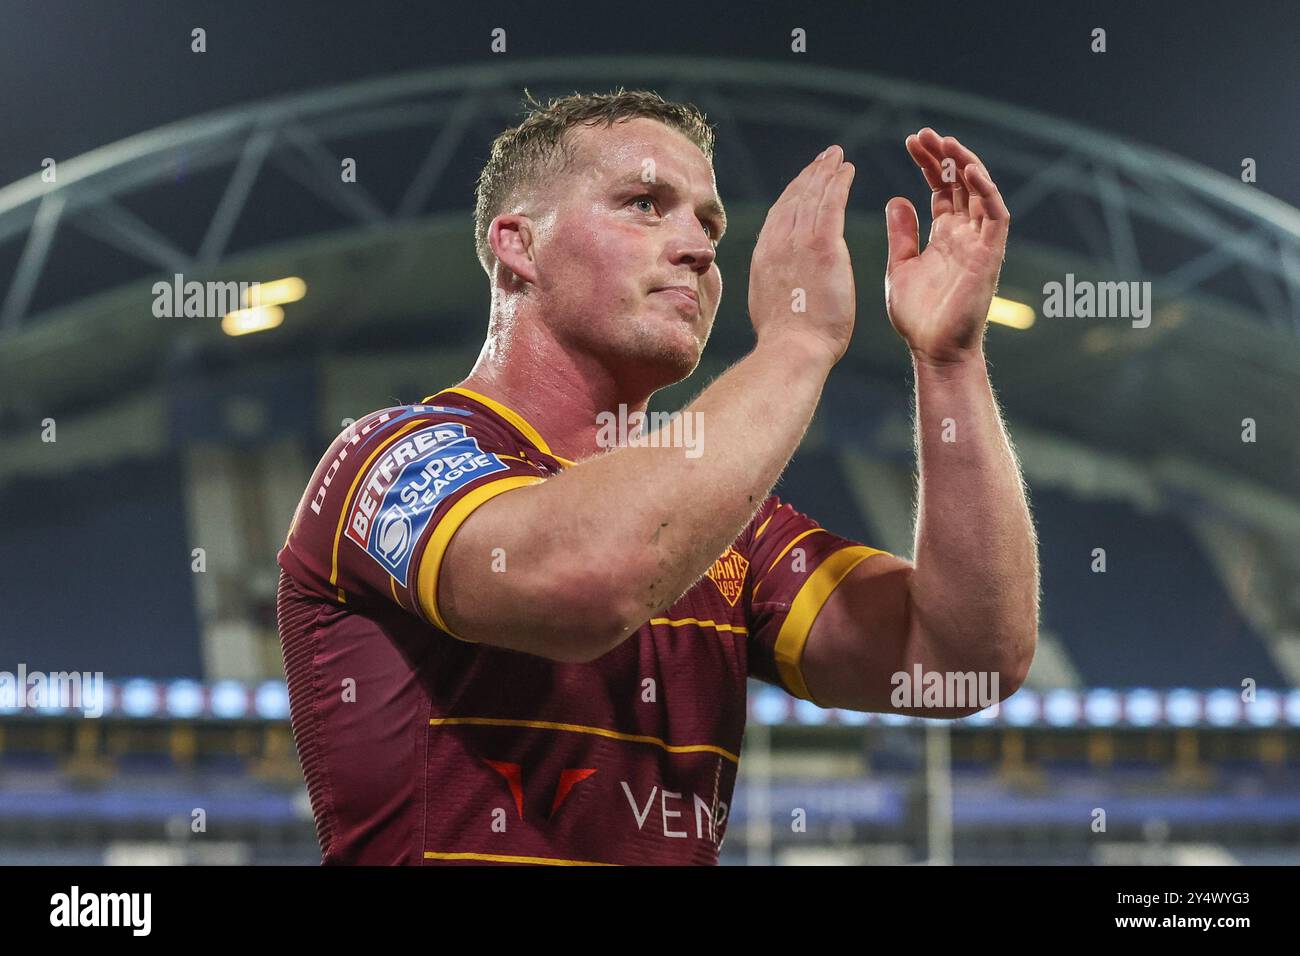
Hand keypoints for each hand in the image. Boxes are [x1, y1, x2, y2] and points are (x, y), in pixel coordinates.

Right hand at [749, 145, 857, 368]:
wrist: (791, 349)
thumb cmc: (787, 342)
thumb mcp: (770, 307)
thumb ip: (777, 287)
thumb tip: (782, 287)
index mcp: (765, 258)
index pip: (779, 216)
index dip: (793, 194)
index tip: (804, 182)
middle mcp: (777, 243)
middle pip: (793, 199)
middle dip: (809, 176)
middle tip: (824, 158)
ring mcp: (798, 243)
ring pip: (812, 196)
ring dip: (825, 172)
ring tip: (837, 158)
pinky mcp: (822, 246)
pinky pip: (831, 203)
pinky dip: (837, 182)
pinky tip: (847, 169)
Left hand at [884, 128, 1009, 366]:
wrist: (932, 351)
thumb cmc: (919, 316)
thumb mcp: (901, 266)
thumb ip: (902, 234)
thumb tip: (895, 198)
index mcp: (944, 234)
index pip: (940, 187)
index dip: (929, 163)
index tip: (910, 141)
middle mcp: (964, 233)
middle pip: (960, 183)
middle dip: (944, 156)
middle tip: (924, 134)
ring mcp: (979, 243)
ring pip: (980, 192)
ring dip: (965, 164)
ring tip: (945, 143)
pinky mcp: (989, 255)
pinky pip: (995, 216)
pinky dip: (986, 191)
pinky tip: (968, 171)